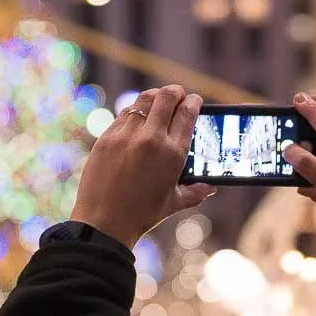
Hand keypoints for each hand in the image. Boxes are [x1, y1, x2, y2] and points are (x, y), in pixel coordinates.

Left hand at [71, 85, 216, 249]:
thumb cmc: (142, 215)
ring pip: (144, 100)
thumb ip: (196, 192)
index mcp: (172, 153)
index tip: (195, 100)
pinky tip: (138, 117)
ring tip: (158, 101)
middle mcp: (150, 139)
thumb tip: (211, 187)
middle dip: (176, 92)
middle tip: (178, 95)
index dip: (194, 101)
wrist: (103, 224)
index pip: (188, 112)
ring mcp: (126, 136)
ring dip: (155, 97)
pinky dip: (135, 111)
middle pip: (167, 96)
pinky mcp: (106, 138)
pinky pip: (124, 114)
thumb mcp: (174, 203)